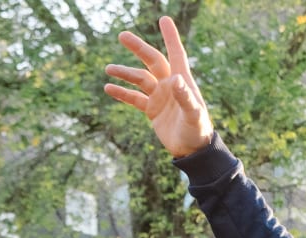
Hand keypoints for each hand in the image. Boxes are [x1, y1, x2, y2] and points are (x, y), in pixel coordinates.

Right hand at [103, 17, 213, 157]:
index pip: (176, 53)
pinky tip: (108, 88)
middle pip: (152, 61)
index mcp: (182, 81)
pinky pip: (134, 98)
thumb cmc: (198, 131)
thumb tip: (176, 79)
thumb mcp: (193, 115)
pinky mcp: (151, 110)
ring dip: (125, 73)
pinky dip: (121, 93)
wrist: (192, 151)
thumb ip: (185, 97)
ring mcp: (159, 97)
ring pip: (139, 79)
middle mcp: (169, 85)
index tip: (164, 19)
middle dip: (138, 48)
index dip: (170, 37)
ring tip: (108, 68)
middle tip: (122, 35)